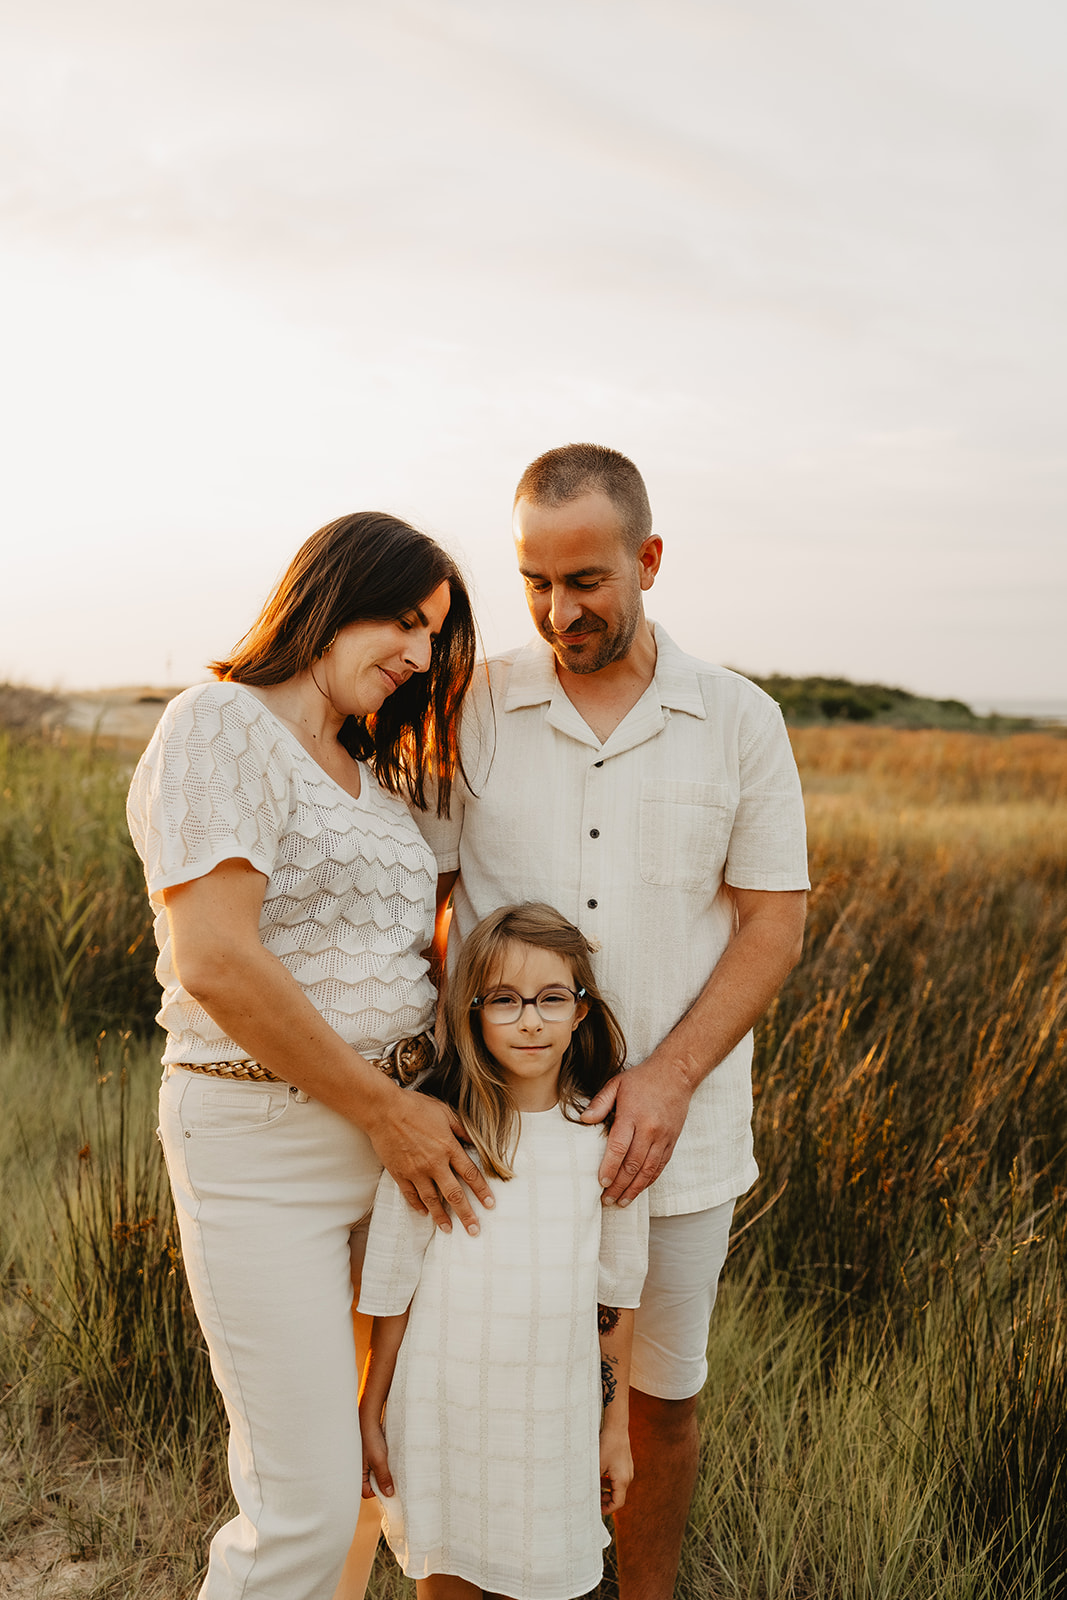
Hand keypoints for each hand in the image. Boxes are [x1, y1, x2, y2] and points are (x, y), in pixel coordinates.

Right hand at [359, 1409, 393, 1499]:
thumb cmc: (371, 1439)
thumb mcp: (379, 1460)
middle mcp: (358, 1469)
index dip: (379, 1490)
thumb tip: (389, 1494)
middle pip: (372, 1483)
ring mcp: (364, 1462)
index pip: (368, 1492)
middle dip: (382, 1480)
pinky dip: (383, 1462)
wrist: (369, 1418)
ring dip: (384, 1470)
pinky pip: (377, 1464)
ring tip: (389, 1462)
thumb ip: (384, 1478)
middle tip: (390, 1472)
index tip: (389, 1483)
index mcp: (357, 1474)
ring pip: (376, 1473)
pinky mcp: (369, 1454)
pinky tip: (388, 1456)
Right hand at [368, 1086, 493, 1235]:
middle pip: (454, 1194)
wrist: (384, 1110)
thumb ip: (461, 1129)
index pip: (470, 1174)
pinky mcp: (399, 1174)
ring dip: (441, 1216)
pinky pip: (410, 1195)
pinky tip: (423, 1213)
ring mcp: (416, 1171)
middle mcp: (434, 1163)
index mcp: (448, 1147)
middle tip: (474, 1230)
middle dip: (466, 1214)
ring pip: (432, 1200)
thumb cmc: (415, 1107)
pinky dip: (417, 1206)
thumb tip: (475, 1141)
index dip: (482, 1191)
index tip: (490, 1205)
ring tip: (449, 1229)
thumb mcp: (444, 1113)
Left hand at [581, 1057, 692, 1205]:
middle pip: (633, 1164)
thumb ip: (600, 1103)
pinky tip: (639, 1189)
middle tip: (607, 1199)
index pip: (619, 1148)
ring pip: (648, 1170)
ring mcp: (663, 1137)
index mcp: (633, 1115)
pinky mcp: (672, 1141)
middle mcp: (650, 1130)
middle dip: (619, 1185)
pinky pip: (660, 1166)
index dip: (610, 1167)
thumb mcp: (616, 1084)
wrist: (676, 1073)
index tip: (601, 1182)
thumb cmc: (642, 1079)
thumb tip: (584, 1119)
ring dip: (634, 1189)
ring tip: (621, 1201)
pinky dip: (649, 1181)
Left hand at [599, 1427, 632, 1515]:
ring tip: (595, 1485)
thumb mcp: (597, 1466)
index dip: (607, 1509)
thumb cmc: (607, 1446)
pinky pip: (618, 1478)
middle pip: (618, 1496)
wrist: (616, 1427)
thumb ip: (594, 1481)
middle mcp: (628, 1477)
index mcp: (623, 1481)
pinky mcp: (625, 1464)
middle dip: (606, 1499)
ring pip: (617, 1487)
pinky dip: (610, 1481)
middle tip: (593, 1497)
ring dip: (607, 1489)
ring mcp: (628, 1470)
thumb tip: (588, 1493)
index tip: (596, 1508)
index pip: (617, 1503)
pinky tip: (600, 1475)